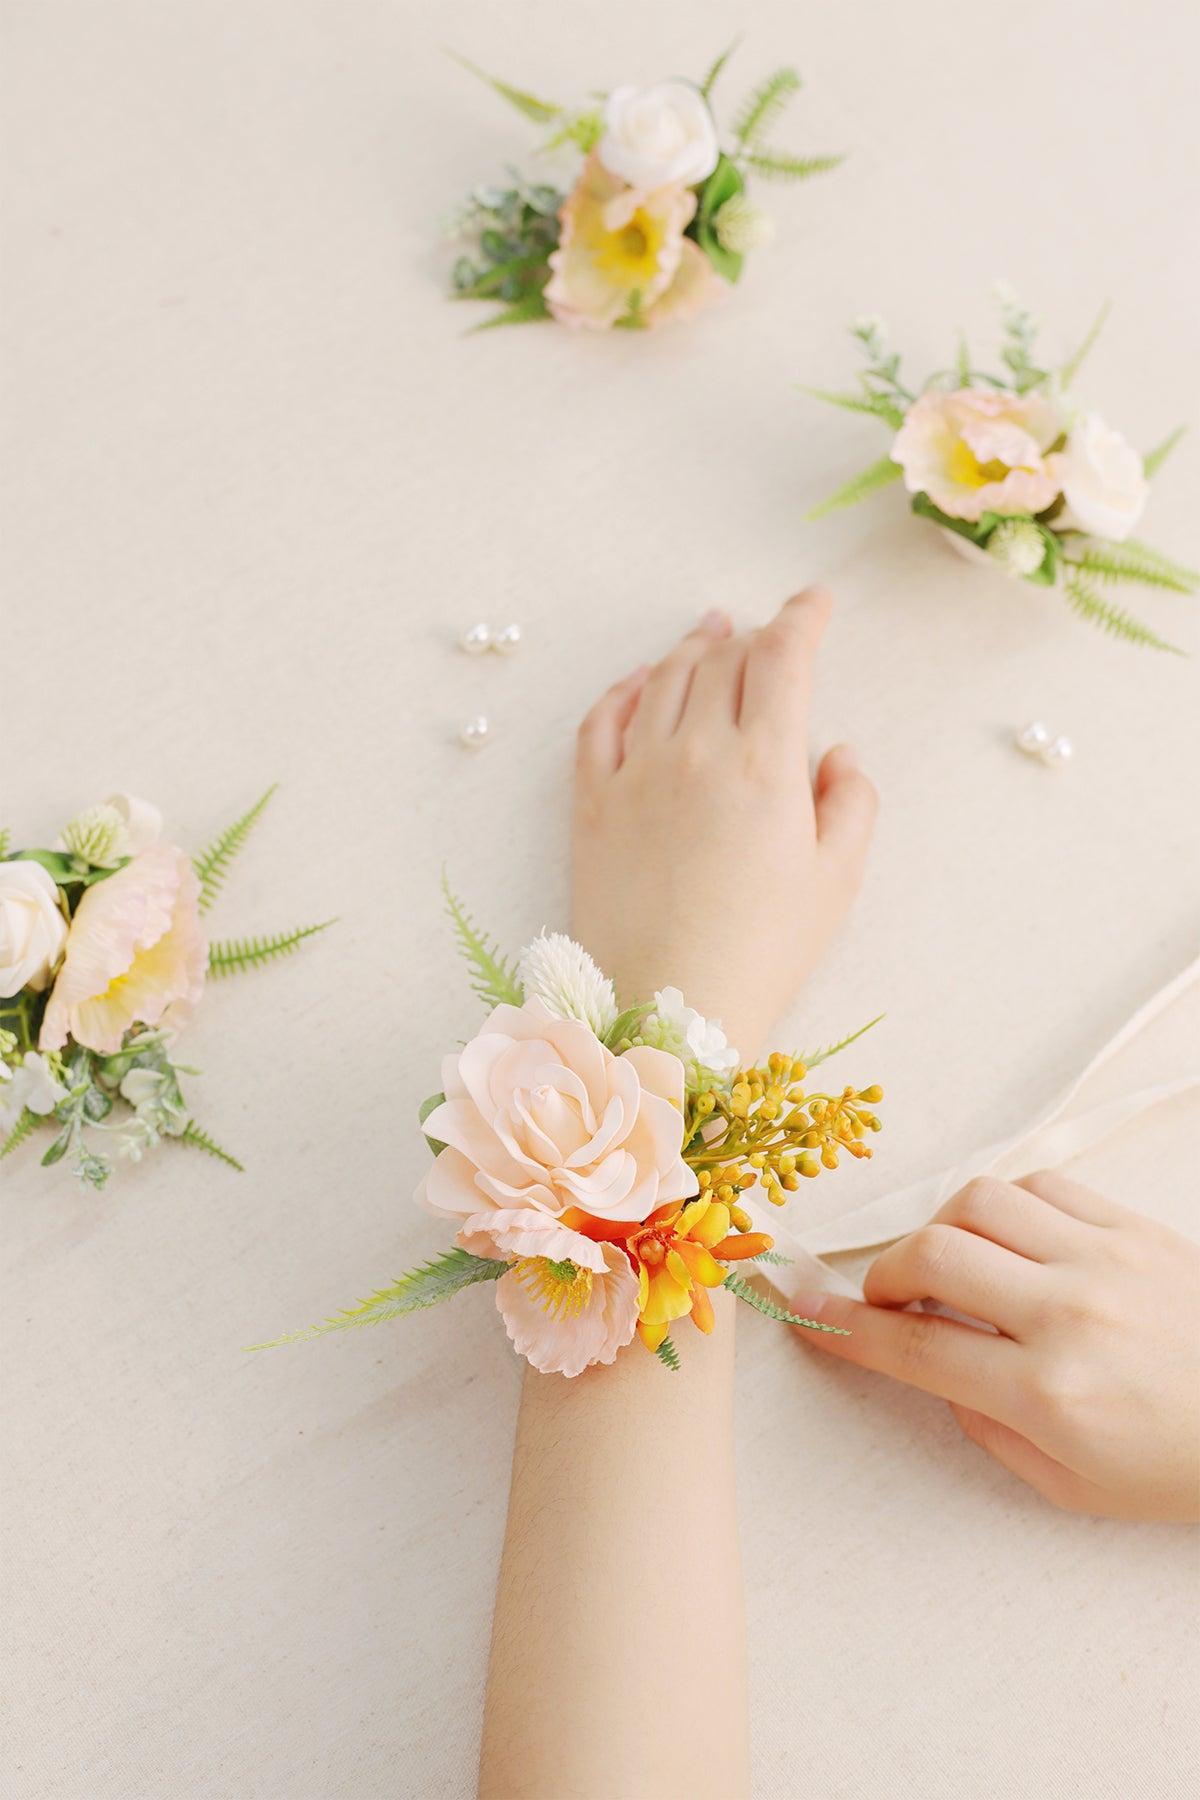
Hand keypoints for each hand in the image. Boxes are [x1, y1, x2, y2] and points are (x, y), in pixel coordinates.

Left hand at [570, 591, 877, 1056]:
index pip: (783, 659)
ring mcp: (635, 774)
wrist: (666, 1010)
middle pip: (724, 661)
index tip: (815, 603)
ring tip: (709, 635)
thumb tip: (837, 754)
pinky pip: (600, 722)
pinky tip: (639, 684)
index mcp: (764, 765)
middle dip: (753, 637)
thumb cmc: (761, 953)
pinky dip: (624, 690)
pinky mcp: (590, 804)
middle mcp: (695, 752)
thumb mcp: (836, 881)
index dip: (802, 618)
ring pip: (662, 680)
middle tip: (769, 635)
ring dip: (691, 649)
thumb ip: (850, 803)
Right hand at [793, 1170, 1199, 1520]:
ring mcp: (1107, 1260)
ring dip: (943, 1230)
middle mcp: (1072, 1314)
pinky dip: (1007, 1207)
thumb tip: (938, 1364)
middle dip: (887, 1274)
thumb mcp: (1071, 1486)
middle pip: (933, 1254)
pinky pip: (1044, 1185)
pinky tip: (1013, 1242)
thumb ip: (987, 1425)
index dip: (845, 1326)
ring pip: (980, 1202)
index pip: (916, 1346)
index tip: (805, 1308)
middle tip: (891, 1298)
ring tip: (954, 1267)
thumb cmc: (1182, 1466)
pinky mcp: (1138, 1229)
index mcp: (1051, 1393)